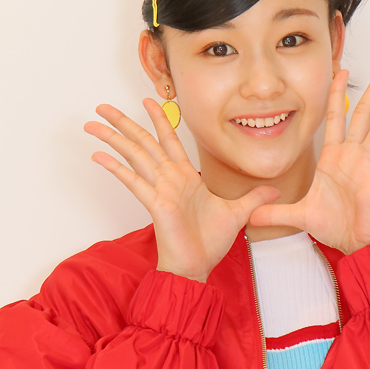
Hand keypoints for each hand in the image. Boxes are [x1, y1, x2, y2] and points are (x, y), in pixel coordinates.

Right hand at [84, 99, 281, 280]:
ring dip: (113, 137)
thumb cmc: (209, 243)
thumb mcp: (239, 214)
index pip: (169, 141)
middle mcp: (169, 179)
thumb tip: (276, 190)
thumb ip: (254, 198)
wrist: (197, 267)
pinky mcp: (155, 204)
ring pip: (133, 155)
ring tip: (93, 123)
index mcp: (185, 178)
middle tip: (103, 106)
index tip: (148, 101)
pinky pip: (132, 181)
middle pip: (143, 142)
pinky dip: (115, 168)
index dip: (159, 120)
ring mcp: (159, 190)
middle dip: (124, 122)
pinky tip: (98, 155)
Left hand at [247, 63, 369, 253]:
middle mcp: (353, 157)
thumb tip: (250, 216)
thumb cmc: (334, 226)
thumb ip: (274, 213)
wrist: (353, 245)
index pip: (334, 118)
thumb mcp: (298, 216)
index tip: (341, 70)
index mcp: (334, 158)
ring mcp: (367, 168)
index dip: (336, 93)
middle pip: (364, 114)